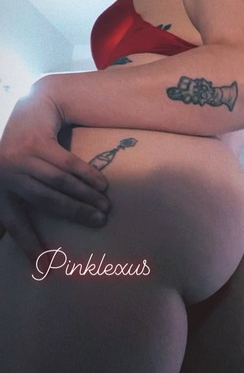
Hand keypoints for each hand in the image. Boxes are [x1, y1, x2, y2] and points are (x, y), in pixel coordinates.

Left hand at [0, 80, 110, 263]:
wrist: (35, 103)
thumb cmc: (32, 143)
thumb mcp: (23, 171)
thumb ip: (30, 195)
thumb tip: (48, 231)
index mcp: (1, 189)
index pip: (16, 223)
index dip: (31, 246)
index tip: (46, 269)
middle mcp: (5, 175)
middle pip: (46, 202)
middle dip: (76, 214)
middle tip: (99, 222)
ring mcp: (19, 157)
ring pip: (59, 184)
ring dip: (86, 196)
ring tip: (105, 205)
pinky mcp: (35, 142)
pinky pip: (67, 165)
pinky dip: (87, 176)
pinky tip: (101, 184)